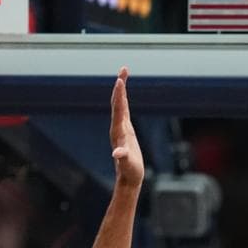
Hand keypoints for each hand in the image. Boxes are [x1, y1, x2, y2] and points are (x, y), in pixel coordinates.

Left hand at [110, 67, 144, 188]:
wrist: (128, 178)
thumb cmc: (129, 172)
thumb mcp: (127, 164)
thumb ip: (122, 157)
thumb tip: (117, 153)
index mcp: (118, 131)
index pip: (119, 109)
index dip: (120, 94)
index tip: (120, 80)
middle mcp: (117, 127)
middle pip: (118, 102)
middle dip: (120, 85)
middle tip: (124, 68)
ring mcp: (120, 128)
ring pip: (120, 105)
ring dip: (121, 90)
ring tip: (124, 75)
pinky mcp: (125, 131)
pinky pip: (123, 111)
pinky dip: (124, 100)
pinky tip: (125, 95)